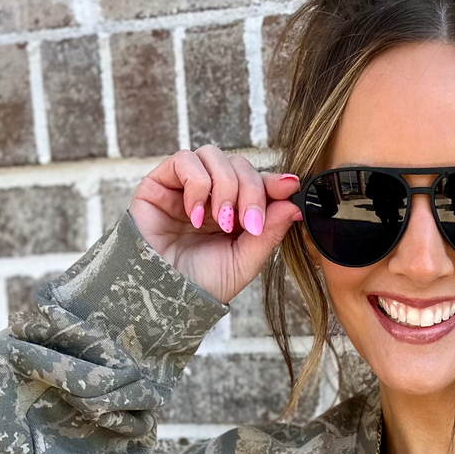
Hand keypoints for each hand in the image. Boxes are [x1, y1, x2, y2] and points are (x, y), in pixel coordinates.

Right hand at [128, 146, 303, 305]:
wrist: (162, 297)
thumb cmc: (201, 284)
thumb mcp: (245, 262)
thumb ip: (269, 232)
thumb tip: (294, 203)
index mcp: (234, 212)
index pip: (258, 183)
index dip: (274, 182)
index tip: (290, 187)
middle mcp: (211, 195)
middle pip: (239, 165)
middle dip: (250, 191)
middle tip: (247, 223)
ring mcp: (185, 187)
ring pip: (213, 156)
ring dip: (225, 186)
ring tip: (220, 221)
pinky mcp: (160, 183)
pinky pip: (184, 160)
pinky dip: (196, 184)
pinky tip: (195, 215)